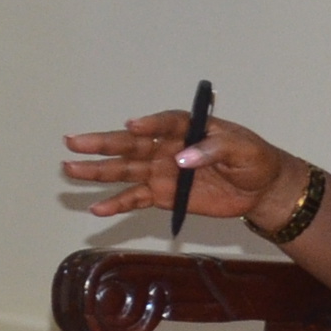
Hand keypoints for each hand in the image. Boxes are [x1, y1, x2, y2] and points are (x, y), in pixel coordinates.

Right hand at [61, 110, 295, 226]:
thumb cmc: (254, 159)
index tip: (132, 126)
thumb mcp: (242, 149)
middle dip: (102, 144)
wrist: (261, 188)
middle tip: (74, 142)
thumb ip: (212, 150)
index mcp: (188, 128)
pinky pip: (135, 199)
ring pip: (124, 170)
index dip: (150, 124)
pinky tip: (97, 208)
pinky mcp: (162, 195)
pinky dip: (116, 204)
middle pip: (131, 144)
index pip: (166, 123)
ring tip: (70, 169)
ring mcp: (161, 172)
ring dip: (98, 171)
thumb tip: (182, 160)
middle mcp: (167, 147)